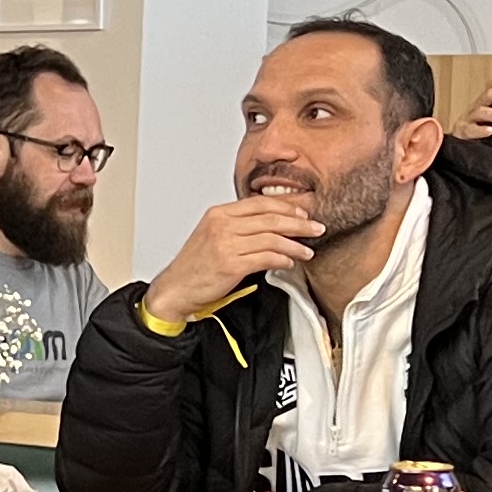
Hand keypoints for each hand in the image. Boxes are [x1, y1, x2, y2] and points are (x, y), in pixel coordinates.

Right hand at [147, 194, 322, 322]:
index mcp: (218, 214)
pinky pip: (266, 258)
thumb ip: (237, 226)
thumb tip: (270, 225)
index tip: (302, 214)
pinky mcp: (230, 264)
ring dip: (295, 245)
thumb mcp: (212, 235)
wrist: (176, 288)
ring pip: (272, 238)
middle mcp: (222, 225)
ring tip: (307, 251)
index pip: (260, 203)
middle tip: (315, 228)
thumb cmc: (195, 266)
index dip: (286, 207)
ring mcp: (225, 244)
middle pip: (270, 218)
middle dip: (299, 223)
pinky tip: (289, 262)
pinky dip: (282, 260)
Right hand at [459, 67, 491, 144]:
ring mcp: (470, 120)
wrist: (466, 152)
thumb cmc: (486, 137)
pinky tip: (490, 131)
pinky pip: (470, 129)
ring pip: (480, 110)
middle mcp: (478, 108)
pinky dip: (480, 130)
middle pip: (488, 95)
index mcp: (489, 104)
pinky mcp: (463, 132)